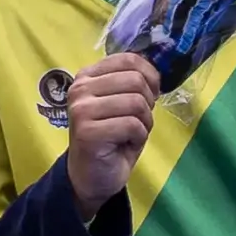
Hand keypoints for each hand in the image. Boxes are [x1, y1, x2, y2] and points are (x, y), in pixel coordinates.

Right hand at [63, 53, 158, 219]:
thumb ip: (132, 82)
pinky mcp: (87, 132)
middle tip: (136, 121)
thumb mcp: (123, 103)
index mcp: (87, 76)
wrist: (91, 175)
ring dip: (143, 123)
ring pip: (136, 103)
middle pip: (136, 80)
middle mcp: (79, 89)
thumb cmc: (111, 137)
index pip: (129, 59)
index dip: (150, 77)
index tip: (147, 96)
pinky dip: (138, 137)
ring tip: (130, 134)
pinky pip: (132, 125)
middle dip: (147, 104)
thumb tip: (156, 71)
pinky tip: (124, 144)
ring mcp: (81, 110)